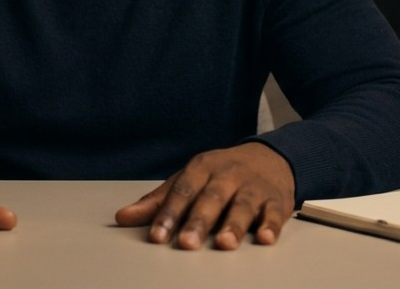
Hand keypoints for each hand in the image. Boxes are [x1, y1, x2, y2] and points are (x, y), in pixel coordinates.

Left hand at [113, 141, 293, 249]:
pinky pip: (275, 213)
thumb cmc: (222, 173)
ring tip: (224, 243)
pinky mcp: (277, 199)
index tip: (156, 236)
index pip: (182, 191)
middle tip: (187, 243)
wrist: (269, 156)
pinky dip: (271, 226)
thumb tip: (122, 217)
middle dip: (199, 221)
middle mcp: (228, 175)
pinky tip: (265, 239)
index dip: (168, 214)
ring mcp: (254, 186)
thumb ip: (159, 201)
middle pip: (212, 198)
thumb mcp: (189, 179)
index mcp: (202, 168)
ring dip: (234, 224)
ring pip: (243, 205)